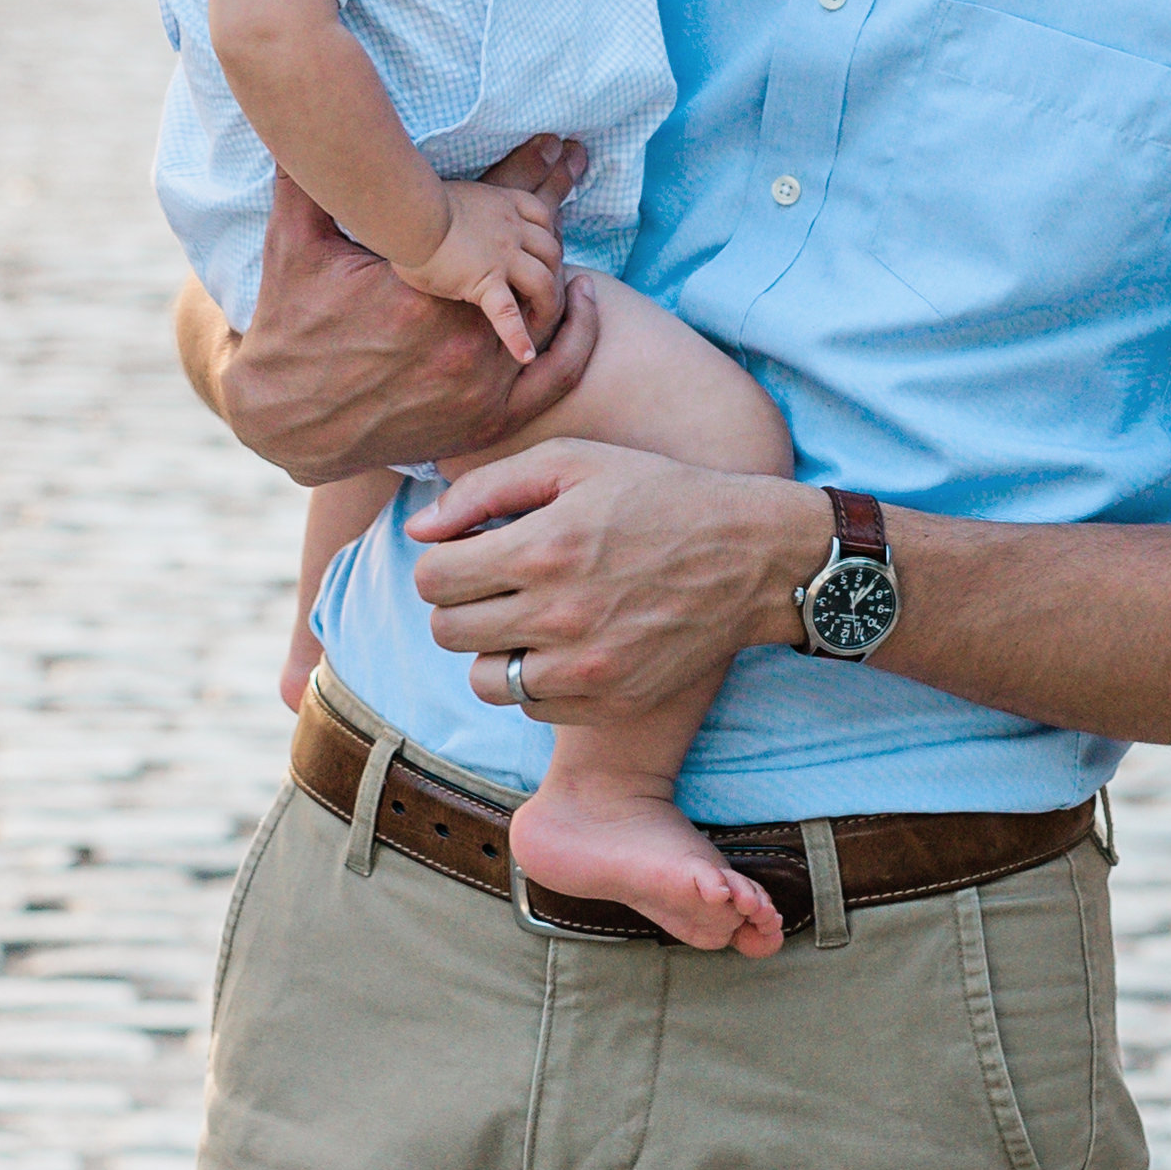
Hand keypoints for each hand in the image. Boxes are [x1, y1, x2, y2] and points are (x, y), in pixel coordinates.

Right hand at [206, 139, 601, 486]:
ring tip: (562, 240)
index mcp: (422, 278)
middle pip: (531, 253)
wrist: (291, 419)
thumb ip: (303, 181)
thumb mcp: (292, 245)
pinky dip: (570, 336)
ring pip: (544, 304)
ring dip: (554, 272)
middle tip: (575, 162)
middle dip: (549, 209)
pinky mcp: (489, 413)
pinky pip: (552, 373)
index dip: (530, 169)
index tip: (556, 141)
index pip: (495, 208)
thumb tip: (291, 124)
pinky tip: (576, 305)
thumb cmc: (288, 326)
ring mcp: (479, 371)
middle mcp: (459, 329)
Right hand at [393, 180, 564, 364]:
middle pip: (552, 250)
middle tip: (544, 294)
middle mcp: (511, 228)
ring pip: (544, 281)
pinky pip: (508, 312)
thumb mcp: (454, 196)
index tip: (540, 254)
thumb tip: (458, 221)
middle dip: (554, 273)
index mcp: (503, 204)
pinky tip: (525, 355)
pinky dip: (518, 335)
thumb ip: (469, 210)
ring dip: (548, 303)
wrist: (406, 210)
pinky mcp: (485, 281)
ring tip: (540, 322)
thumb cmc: (417, 205)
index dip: (547, 238)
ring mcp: (503, 256)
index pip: (543, 218)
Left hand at [407, 440, 830, 721]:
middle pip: (448, 632)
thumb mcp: (574, 462)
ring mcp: (586, 669)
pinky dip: (536, 679)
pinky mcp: (611, 702)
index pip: (432, 580)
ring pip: (485, 680)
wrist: (750, 558)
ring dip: (492, 649)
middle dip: (459, 603)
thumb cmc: (658, 495)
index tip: (465, 554)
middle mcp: (559, 616)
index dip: (439, 564)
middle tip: (494, 584)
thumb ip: (486, 489)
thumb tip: (420, 531)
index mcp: (543, 548)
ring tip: (526, 617)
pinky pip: (534, 707)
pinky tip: (565, 642)